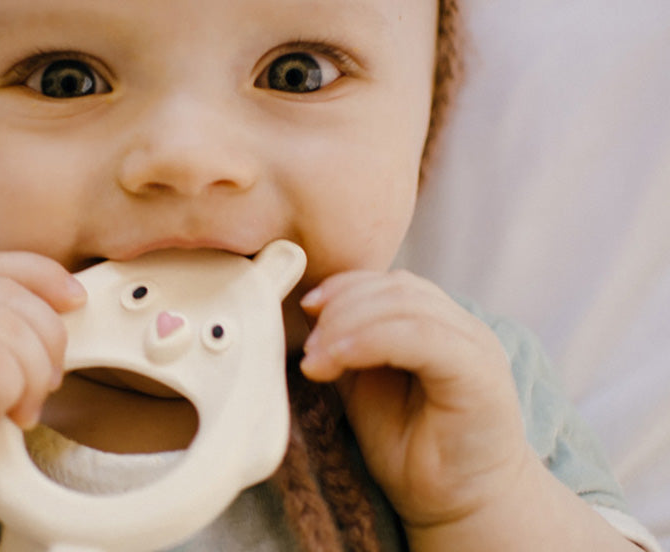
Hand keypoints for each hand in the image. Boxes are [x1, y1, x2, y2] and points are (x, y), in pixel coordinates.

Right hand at [0, 252, 86, 514]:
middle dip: (47, 345)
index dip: (46, 275)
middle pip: (14, 297)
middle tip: (43, 390)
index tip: (77, 301)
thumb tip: (72, 304)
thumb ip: (12, 335)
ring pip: (8, 330)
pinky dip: (6, 391)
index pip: (0, 264)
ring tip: (18, 410)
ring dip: (30, 377)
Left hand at [299, 270, 532, 529]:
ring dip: (347, 324)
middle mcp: (463, 327)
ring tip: (317, 360)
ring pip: (406, 304)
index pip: (390, 282)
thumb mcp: (365, 385)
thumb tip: (308, 316)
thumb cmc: (410, 446)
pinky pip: (421, 336)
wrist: (458, 504)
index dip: (344, 287)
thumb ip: (347, 346)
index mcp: (440, 324)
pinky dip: (369, 340)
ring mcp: (476, 346)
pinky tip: (336, 362)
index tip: (307, 310)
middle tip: (310, 349)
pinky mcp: (480, 373)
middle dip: (341, 308)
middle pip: (396, 287)